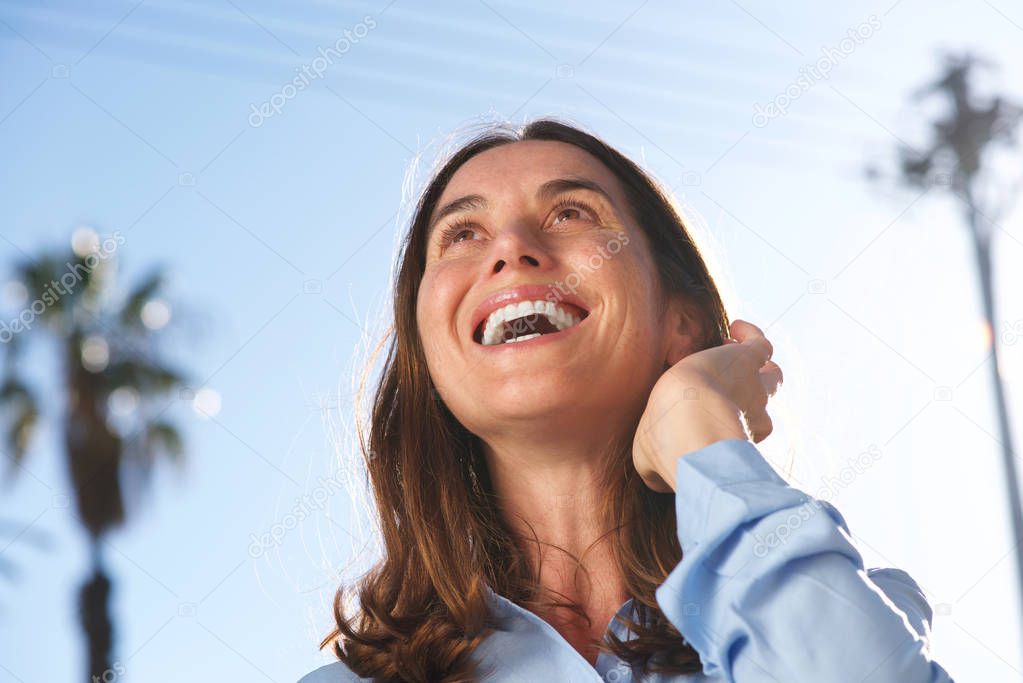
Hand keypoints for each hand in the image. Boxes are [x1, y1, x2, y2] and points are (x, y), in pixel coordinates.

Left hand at [632, 319, 782, 491]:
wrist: (685, 414)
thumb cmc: (667, 442)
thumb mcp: (650, 461)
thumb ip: (654, 471)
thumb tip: (655, 480)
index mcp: (731, 439)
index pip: (745, 430)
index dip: (732, 418)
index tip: (710, 406)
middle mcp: (752, 417)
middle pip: (764, 405)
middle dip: (747, 394)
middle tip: (723, 380)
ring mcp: (753, 388)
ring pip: (772, 376)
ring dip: (755, 366)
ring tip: (731, 351)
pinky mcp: (747, 359)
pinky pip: (762, 344)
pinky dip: (751, 335)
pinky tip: (734, 328)